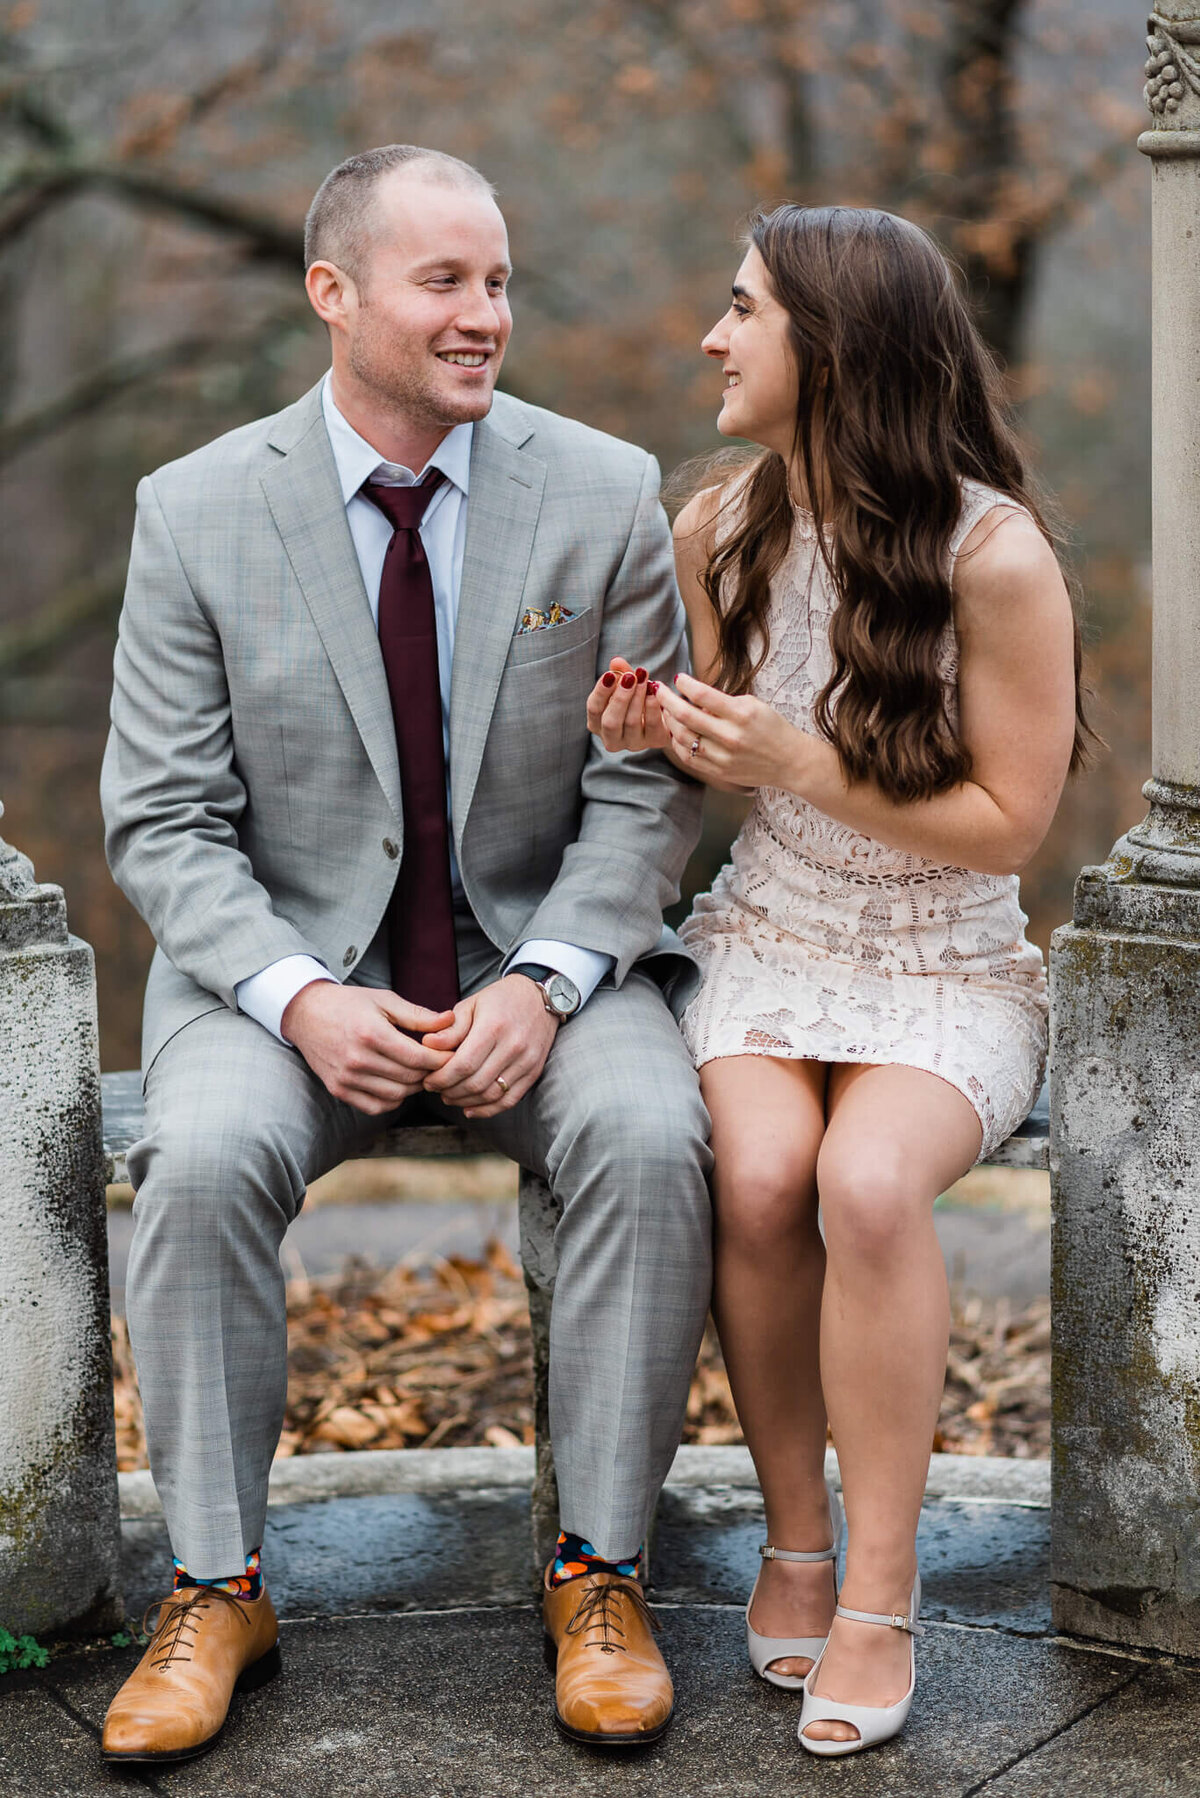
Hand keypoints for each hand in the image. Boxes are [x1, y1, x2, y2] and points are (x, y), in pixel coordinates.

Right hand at [282, 981, 454, 1115]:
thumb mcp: (385, 1000)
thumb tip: (451, 1021)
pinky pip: (376, 1107)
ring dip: (413, 1087)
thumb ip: (419, 1015)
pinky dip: (393, 1099)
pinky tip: (397, 1084)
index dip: (440, 1059)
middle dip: (430, 1073)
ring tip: (419, 1072)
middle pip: (410, 1078)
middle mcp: (357, 1059)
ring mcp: (346, 1078)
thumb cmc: (349, 1004)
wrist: (306, 1014)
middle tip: (439, 1064)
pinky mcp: (338, 1090)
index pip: (418, 1058)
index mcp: (371, 1034)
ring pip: (396, 1095)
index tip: (451, 1055)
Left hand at [421, 973, 558, 1117]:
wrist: (539, 998)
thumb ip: (451, 1028)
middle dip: (450, 1091)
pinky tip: (470, 1108)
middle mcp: (513, 1046)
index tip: (428, 1081)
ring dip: (465, 1101)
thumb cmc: (500, 1000)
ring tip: (449, 1096)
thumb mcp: (471, 1005)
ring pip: (491, 1095)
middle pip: (475, 1083)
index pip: (463, 1065)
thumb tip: (428, 1045)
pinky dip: (488, 1109)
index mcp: (494, 1027)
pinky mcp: (534, 1071)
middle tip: (436, 1089)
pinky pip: (509, 1100)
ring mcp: (527, 1061)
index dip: (441, 1078)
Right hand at [586, 656, 670, 752]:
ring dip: (637, 697)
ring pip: (631, 722)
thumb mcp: (628, 684)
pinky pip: (652, 725)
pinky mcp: (654, 741)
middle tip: (629, 677)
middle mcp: (612, 738)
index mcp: (598, 724)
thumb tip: (616, 661)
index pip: (594, 709)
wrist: (665, 713)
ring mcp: (633, 743)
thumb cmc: (638, 698)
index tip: (610, 674)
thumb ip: (620, 673)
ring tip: (643, 678)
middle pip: (610, 722)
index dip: (601, 691)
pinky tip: (655, 690)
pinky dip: (652, 705)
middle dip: (619, 698)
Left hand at [657, 670, 812, 791]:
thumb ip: (723, 701)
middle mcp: (730, 736)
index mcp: (741, 714)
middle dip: (667, 700)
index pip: (703, 695)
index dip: (685, 684)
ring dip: (669, 721)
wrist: (789, 761)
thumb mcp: (753, 705)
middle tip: (658, 689)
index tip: (678, 678)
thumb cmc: (772, 728)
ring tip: (665, 710)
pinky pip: (688, 756)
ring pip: (682, 737)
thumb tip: (694, 699)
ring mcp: (723, 756)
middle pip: (686, 716)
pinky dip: (677, 742)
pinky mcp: (719, 771)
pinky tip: (675, 732)